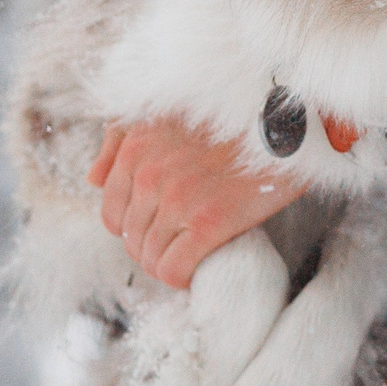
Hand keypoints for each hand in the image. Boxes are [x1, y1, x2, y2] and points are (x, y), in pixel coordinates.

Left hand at [92, 117, 305, 288]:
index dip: (135, 226)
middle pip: (131, 240)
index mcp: (136, 145)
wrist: (294, 115)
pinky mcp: (210, 221)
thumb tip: (92, 177)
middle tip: (186, 238)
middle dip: (155, 245)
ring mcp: (177, 198)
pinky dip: (183, 276)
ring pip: (151, 259)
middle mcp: (148, 172)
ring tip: (196, 250)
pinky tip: (201, 265)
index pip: (111, 212)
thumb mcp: (167, 108)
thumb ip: (122, 137)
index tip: (163, 225)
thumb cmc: (234, 111)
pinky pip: (174, 270)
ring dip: (170, 262)